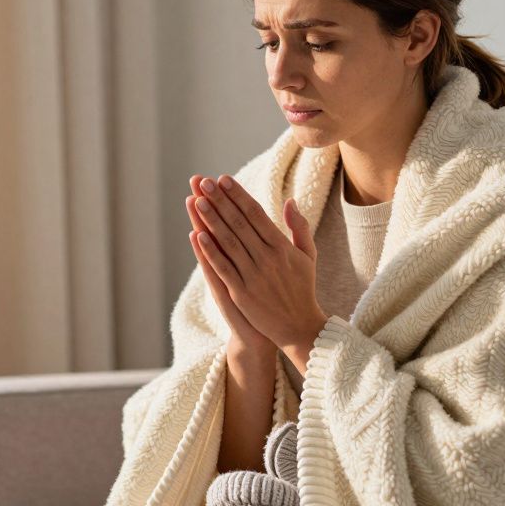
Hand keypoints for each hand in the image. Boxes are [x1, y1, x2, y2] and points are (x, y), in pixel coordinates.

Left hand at [190, 174, 328, 360]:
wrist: (299, 326)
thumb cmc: (302, 288)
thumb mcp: (307, 255)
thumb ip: (299, 227)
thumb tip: (291, 200)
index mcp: (282, 247)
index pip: (256, 214)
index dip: (238, 195)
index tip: (223, 179)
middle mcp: (268, 258)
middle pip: (239, 223)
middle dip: (220, 201)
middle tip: (204, 182)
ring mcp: (254, 276)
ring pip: (228, 242)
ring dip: (211, 220)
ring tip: (196, 200)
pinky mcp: (241, 293)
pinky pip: (223, 268)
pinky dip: (210, 252)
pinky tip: (197, 235)